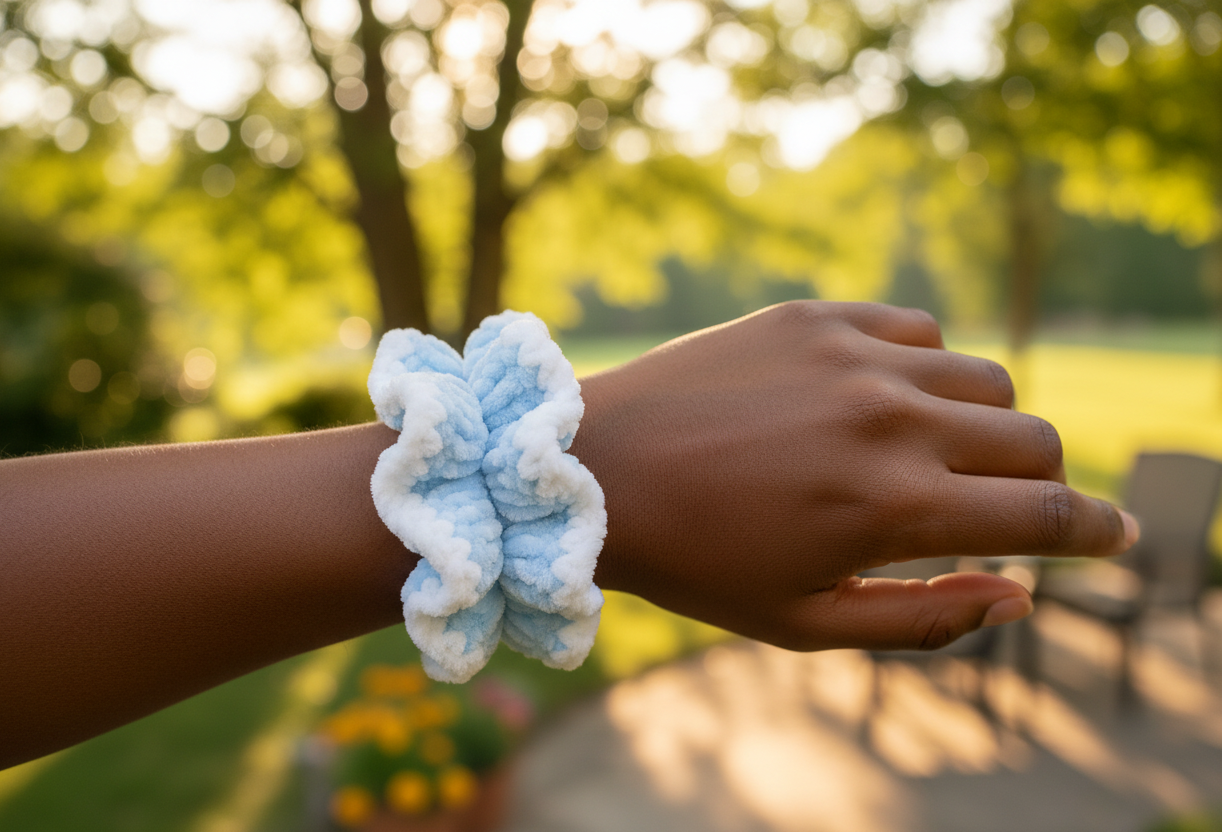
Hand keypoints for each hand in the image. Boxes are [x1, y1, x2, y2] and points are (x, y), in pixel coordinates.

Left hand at [574, 301, 1137, 650]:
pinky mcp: (816, 314)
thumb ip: (926, 618)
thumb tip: (1022, 597)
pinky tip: (878, 400)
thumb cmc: (698, 562)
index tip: (1122, 536)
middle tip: (1000, 505)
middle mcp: (890, 418)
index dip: (1101, 531)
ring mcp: (853, 355)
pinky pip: (918, 331)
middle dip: (1036, 483)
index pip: (1047, 513)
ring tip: (925, 456)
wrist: (597, 472)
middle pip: (1032, 439)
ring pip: (984, 378)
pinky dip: (923, 370)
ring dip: (980, 426)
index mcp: (895, 506)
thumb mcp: (807, 620)